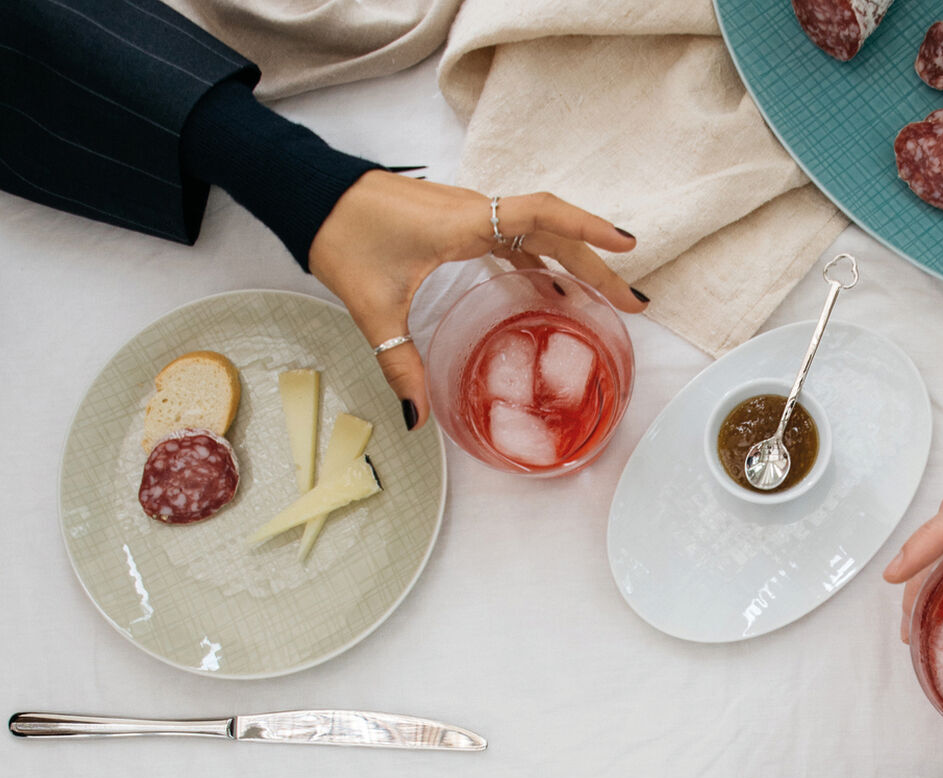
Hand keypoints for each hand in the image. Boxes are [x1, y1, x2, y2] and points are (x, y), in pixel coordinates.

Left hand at [308, 173, 642, 428]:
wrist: (309, 194)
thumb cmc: (340, 236)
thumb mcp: (373, 308)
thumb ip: (400, 363)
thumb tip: (417, 418)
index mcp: (466, 223)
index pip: (542, 217)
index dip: (589, 229)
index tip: (627, 246)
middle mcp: (476, 212)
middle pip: (555, 232)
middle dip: (598, 267)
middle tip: (634, 303)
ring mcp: (470, 214)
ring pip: (539, 234)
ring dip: (576, 263)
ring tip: (607, 298)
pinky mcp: (459, 222)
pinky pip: (515, 238)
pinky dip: (541, 262)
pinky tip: (552, 290)